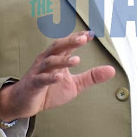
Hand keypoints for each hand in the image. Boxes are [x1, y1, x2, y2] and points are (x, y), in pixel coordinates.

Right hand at [0, 31, 114, 121]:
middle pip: (58, 47)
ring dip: (63, 60)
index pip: (68, 44)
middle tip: (83, 38)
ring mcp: (39, 72)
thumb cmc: (48, 90)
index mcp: (57, 58)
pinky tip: (58, 76)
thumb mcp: (74, 85)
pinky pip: (41, 79)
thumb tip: (112, 70)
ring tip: (76, 59)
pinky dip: (50, 77)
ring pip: (50, 62)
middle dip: (70, 41)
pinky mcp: (33, 84)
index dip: (78, 38)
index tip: (91, 33)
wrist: (24, 103)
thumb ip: (91, 77)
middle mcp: (47, 61)